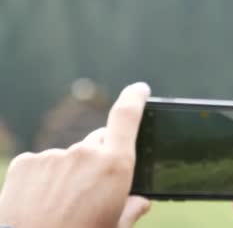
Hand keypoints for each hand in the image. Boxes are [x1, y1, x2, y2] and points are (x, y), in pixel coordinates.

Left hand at [0, 83, 151, 227]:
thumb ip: (132, 209)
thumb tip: (140, 201)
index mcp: (115, 166)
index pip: (127, 116)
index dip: (135, 98)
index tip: (140, 89)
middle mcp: (85, 153)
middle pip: (98, 142)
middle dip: (100, 158)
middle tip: (92, 190)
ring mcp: (53, 156)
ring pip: (69, 158)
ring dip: (70, 173)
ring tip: (61, 205)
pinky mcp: (26, 163)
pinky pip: (42, 165)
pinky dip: (44, 179)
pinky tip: (39, 202)